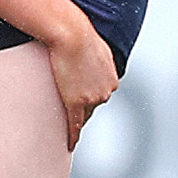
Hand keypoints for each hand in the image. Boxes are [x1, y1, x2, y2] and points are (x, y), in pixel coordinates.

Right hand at [46, 21, 118, 150]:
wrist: (70, 33)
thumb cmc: (77, 33)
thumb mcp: (93, 45)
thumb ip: (94, 57)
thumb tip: (89, 57)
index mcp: (111, 78)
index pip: (100, 95)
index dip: (89, 100)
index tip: (83, 106)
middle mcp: (105, 90)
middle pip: (93, 107)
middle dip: (83, 111)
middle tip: (70, 115)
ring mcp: (91, 98)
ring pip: (84, 116)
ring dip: (76, 120)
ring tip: (66, 128)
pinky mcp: (76, 102)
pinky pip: (75, 124)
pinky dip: (73, 135)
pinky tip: (70, 144)